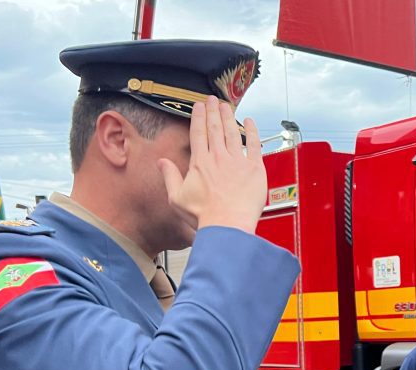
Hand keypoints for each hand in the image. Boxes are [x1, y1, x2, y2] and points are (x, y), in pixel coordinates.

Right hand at [159, 96, 265, 233]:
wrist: (227, 225)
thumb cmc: (203, 216)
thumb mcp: (177, 198)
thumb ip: (170, 176)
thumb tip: (161, 162)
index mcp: (200, 163)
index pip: (198, 133)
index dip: (198, 117)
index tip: (198, 106)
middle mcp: (218, 158)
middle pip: (215, 128)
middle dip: (213, 111)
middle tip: (212, 99)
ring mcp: (237, 162)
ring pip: (232, 132)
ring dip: (229, 116)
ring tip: (226, 105)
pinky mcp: (254, 169)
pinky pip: (253, 145)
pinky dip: (252, 131)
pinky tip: (249, 121)